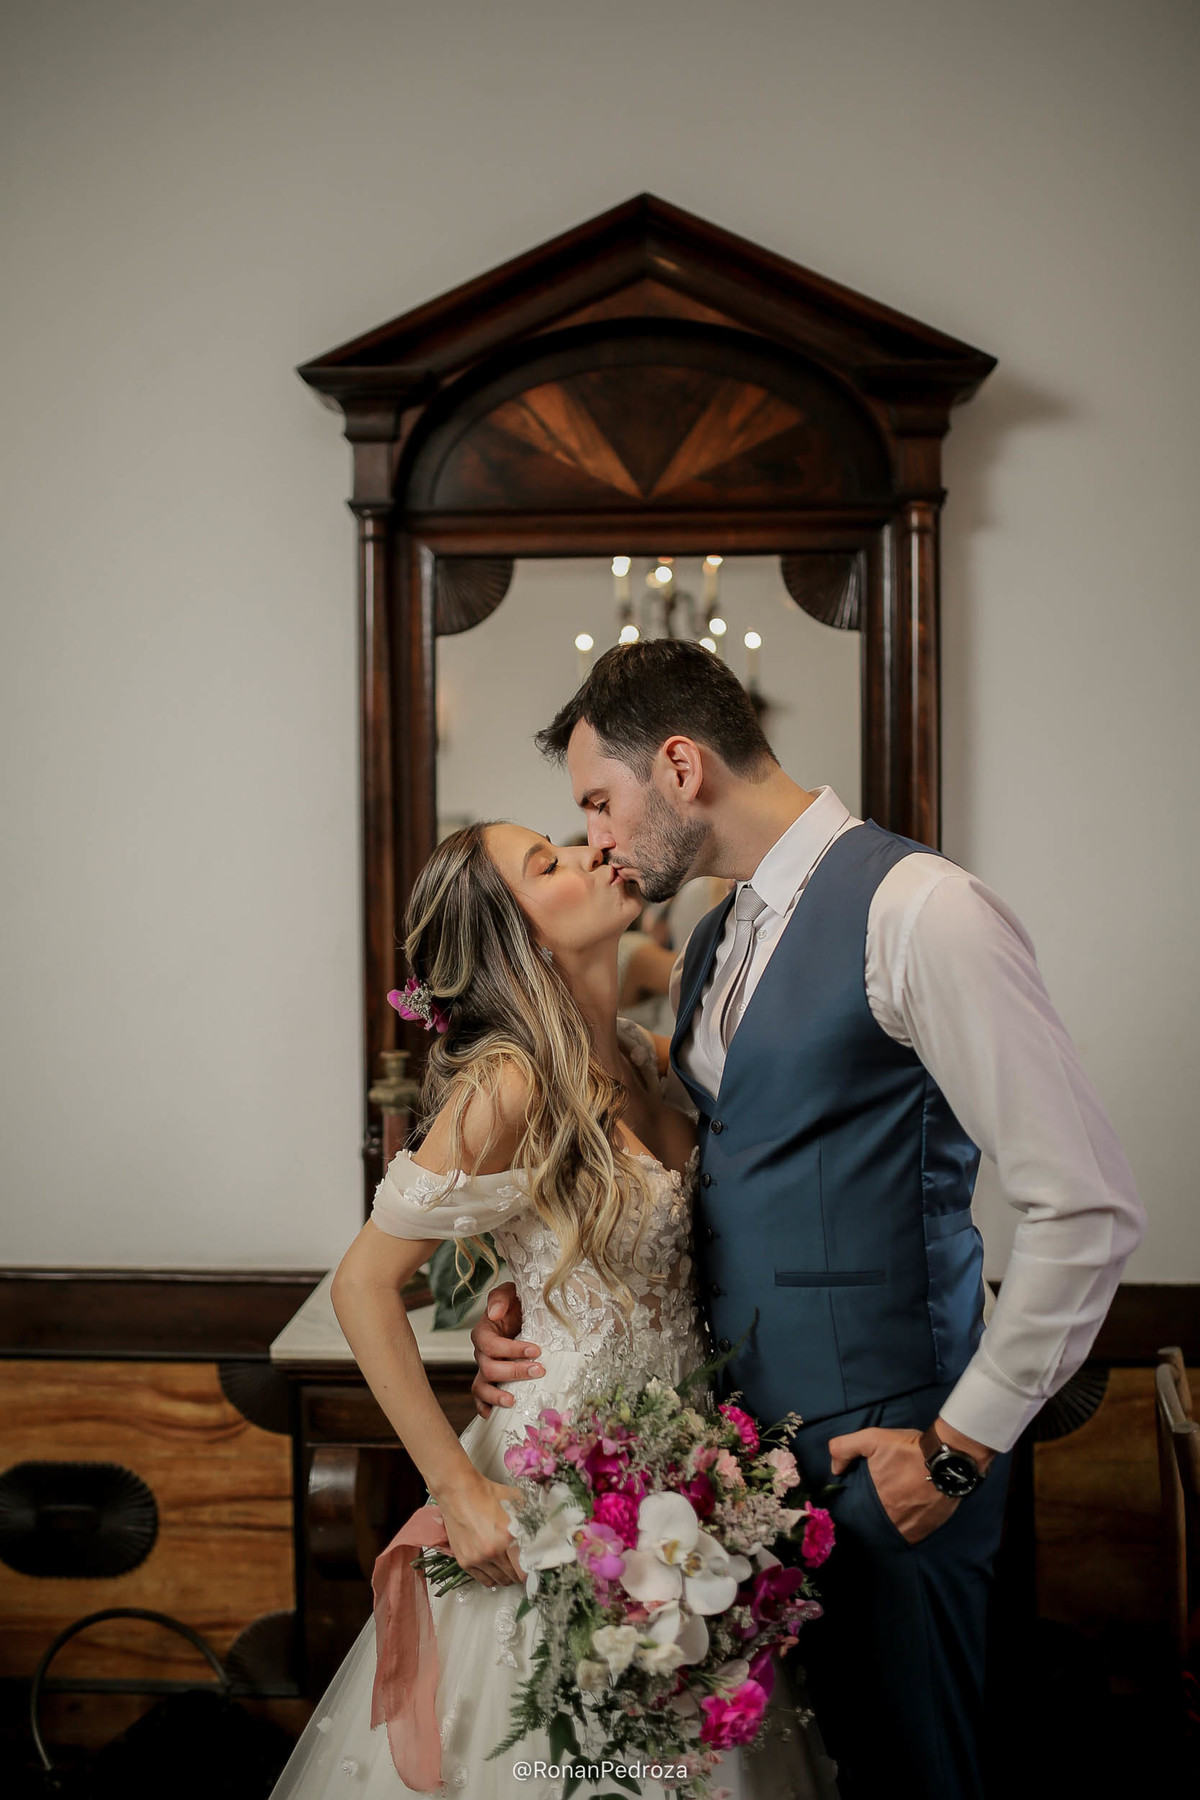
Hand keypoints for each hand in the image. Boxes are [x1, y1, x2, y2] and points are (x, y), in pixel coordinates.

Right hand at [438, 1472, 526, 1587]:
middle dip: (521, 1573)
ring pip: (499, 1581)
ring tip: (510, 1568)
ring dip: (507, 1577)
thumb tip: (549, 1528)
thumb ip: (533, 1517)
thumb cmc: (490, 1495)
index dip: (533, 1568)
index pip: (526, 1568)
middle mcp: (492, 1552)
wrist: (460, 1492)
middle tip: (523, 1566)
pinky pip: (484, 1580)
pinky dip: (492, 1578)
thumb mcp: (518, 1501)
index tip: (535, 1565)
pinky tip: (496, 1569)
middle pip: (514, 1577)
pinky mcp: (465, 1562)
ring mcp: (477, 1559)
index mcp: (507, 1537)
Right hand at [469, 1280, 542, 1418]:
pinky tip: (493, 1415)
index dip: (511, 1349)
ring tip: (513, 1400)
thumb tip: (494, 1313)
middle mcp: (481, 1353)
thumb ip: (501, 1297)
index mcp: (484, 1332)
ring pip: (481, 1386)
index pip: (491, 1344)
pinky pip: (481, 1398)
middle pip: (489, 1367)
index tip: (536, 1350)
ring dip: (496, 1395)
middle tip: (539, 1371)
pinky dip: (484, 1407)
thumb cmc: (517, 1305)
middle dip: (514, 1371)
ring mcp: (485, 1369)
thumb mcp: (511, 1293)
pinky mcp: (492, 1381)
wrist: (524, 1316)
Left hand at [828, 1426, 958, 1544]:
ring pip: (894, 1530)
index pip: (858, 1513)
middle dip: (875, 1514)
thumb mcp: (871, 1439)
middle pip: (876, 1522)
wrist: (948, 1458)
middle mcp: (891, 1520)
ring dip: (892, 1521)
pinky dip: (908, 1527)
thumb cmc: (909, 1449)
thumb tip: (835, 1469)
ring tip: (896, 1507)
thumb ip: (845, 1448)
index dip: (858, 1506)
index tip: (863, 1497)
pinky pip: (911, 1535)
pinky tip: (910, 1512)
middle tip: (883, 1500)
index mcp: (875, 1502)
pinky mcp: (927, 1530)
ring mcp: (911, 1528)